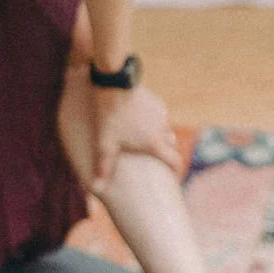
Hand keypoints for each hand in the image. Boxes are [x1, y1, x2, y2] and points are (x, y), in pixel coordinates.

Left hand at [59, 71, 183, 187]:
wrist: (114, 84)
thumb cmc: (109, 116)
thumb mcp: (105, 144)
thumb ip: (104, 167)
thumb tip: (98, 188)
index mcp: (154, 142)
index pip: (174, 160)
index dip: (175, 169)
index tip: (174, 175)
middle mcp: (162, 128)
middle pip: (169, 144)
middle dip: (163, 151)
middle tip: (152, 157)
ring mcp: (161, 113)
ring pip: (163, 129)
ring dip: (156, 134)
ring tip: (140, 137)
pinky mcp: (157, 101)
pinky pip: (158, 116)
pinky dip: (152, 121)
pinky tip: (137, 120)